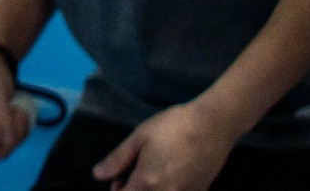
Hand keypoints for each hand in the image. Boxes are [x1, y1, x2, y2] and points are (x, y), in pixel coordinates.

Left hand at [91, 102, 236, 190]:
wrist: (212, 125)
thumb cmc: (173, 126)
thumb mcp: (140, 137)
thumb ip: (117, 160)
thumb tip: (97, 175)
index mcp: (146, 183)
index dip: (116, 189)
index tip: (118, 178)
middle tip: (131, 174)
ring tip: (149, 175)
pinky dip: (166, 189)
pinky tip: (169, 175)